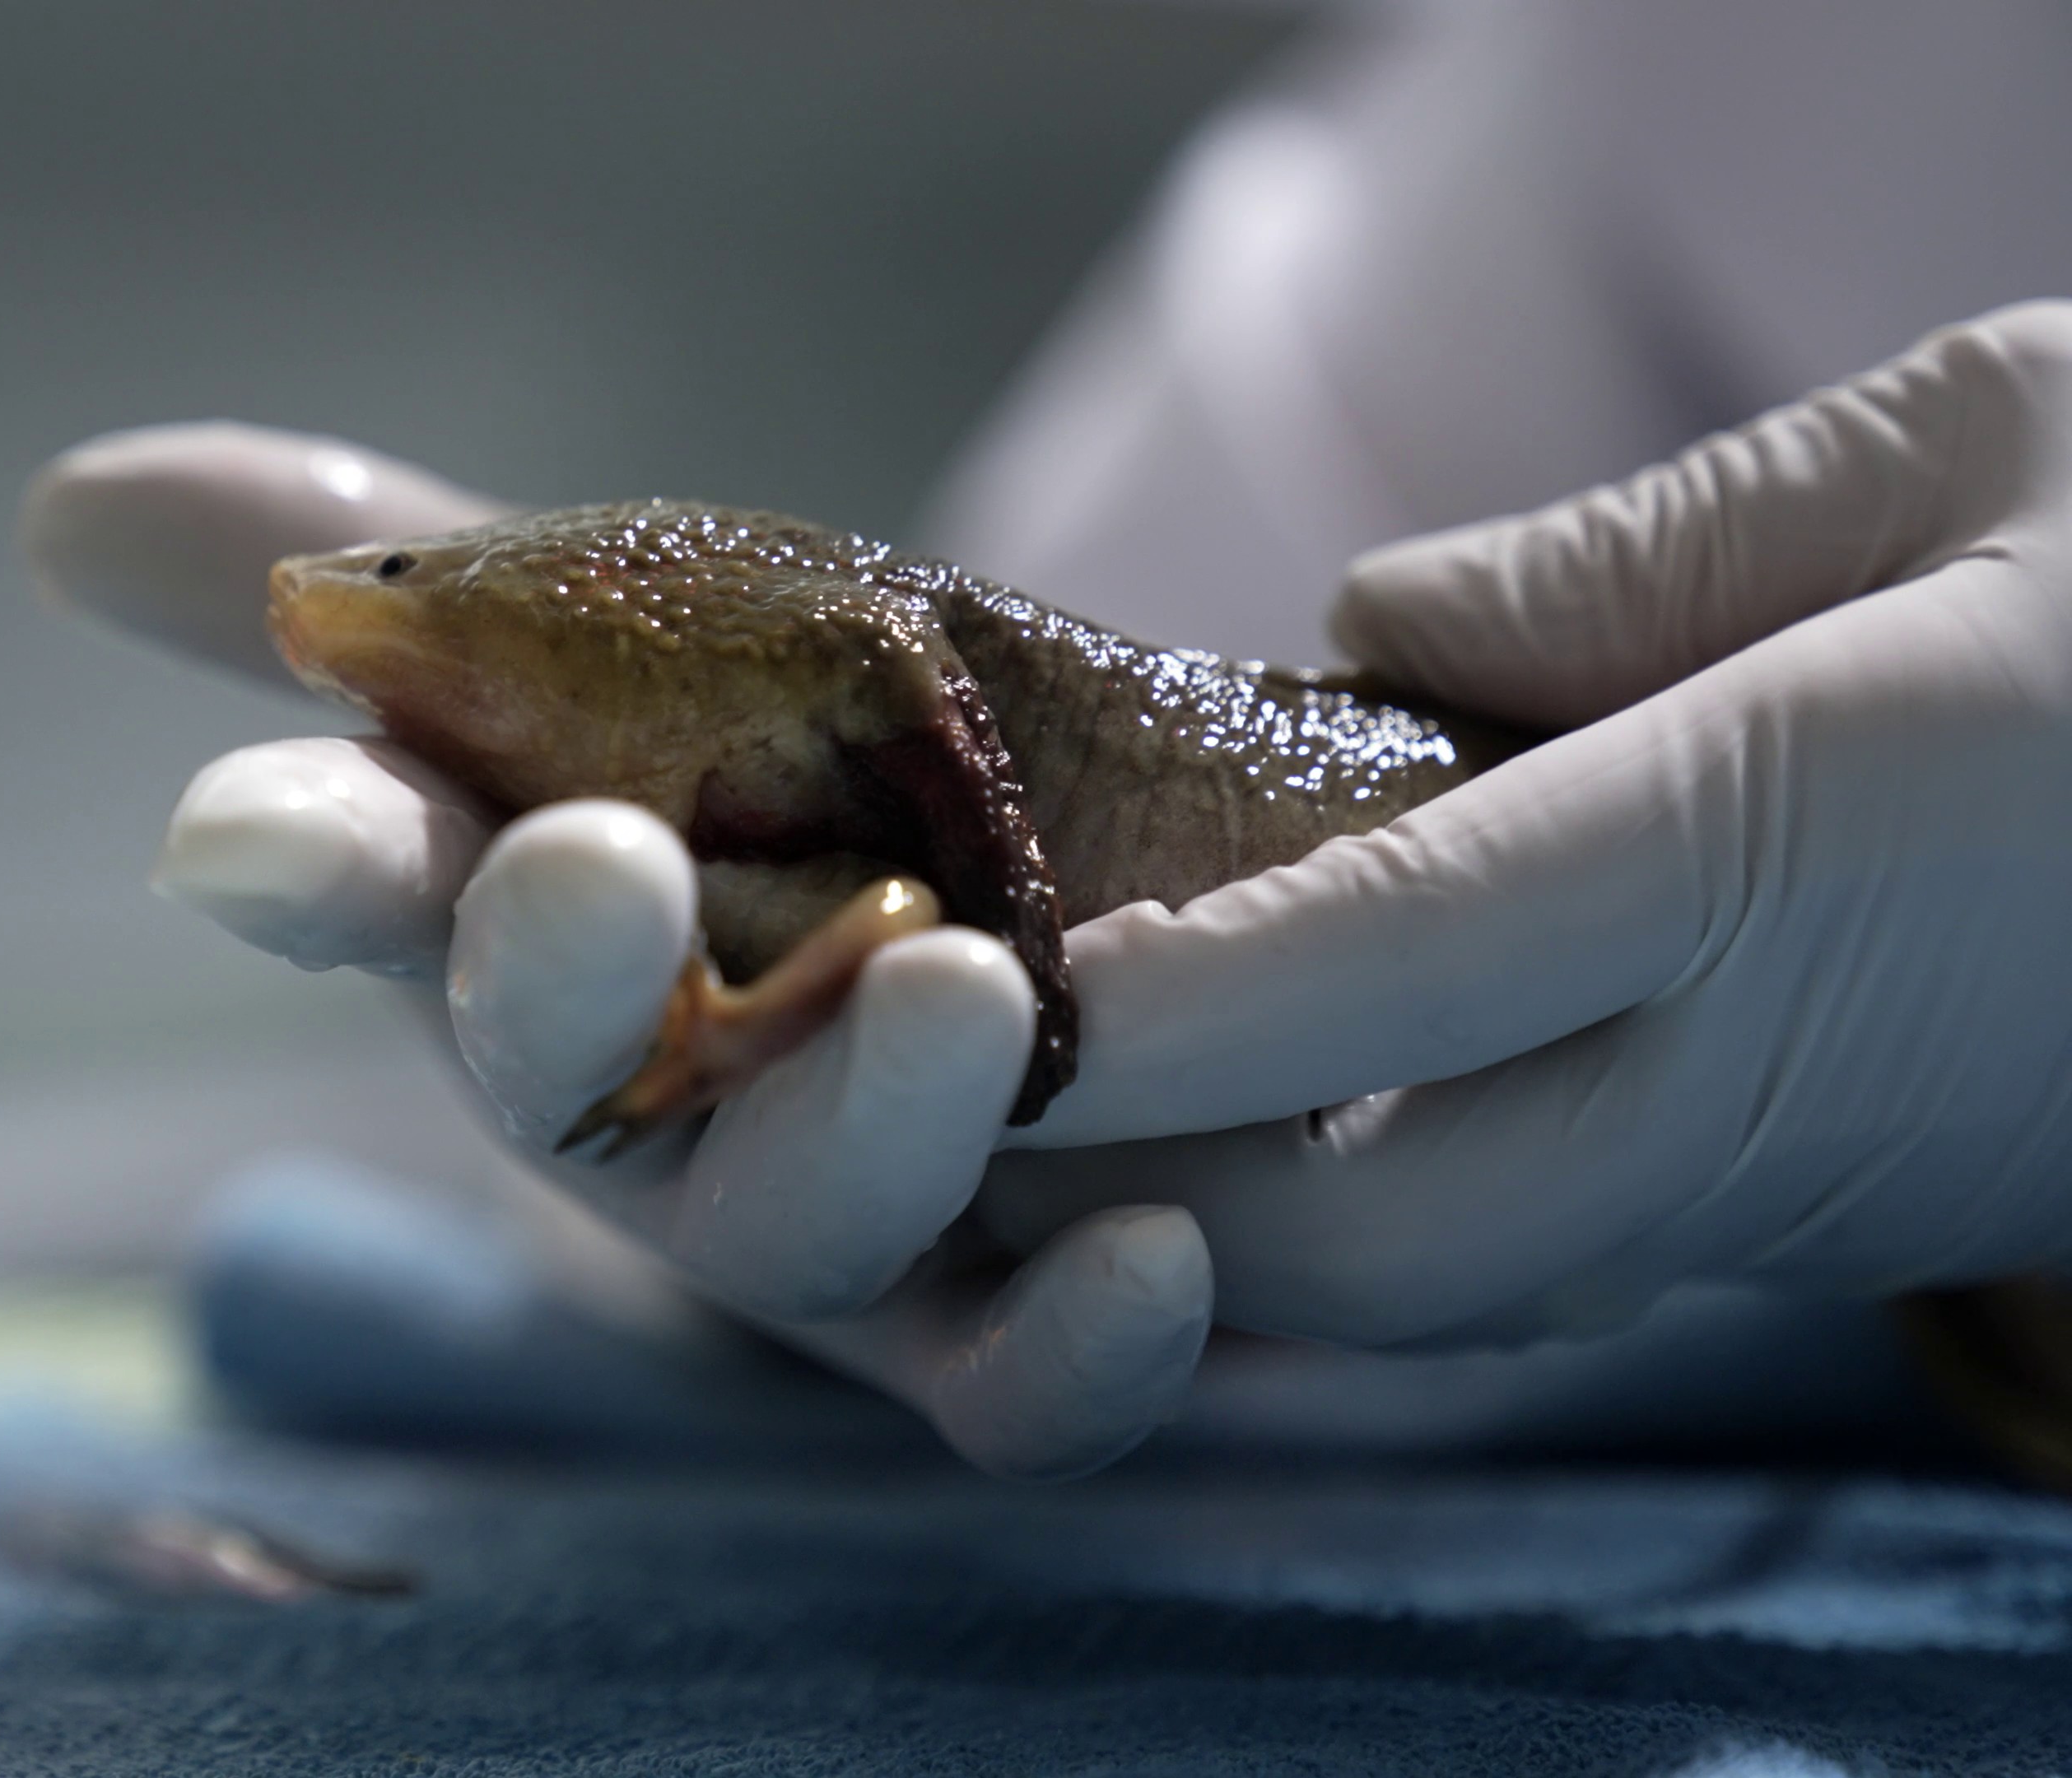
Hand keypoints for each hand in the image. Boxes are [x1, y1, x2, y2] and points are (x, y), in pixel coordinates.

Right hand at [25, 424, 1213, 1477]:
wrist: (1039, 911)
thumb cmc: (761, 783)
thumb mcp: (595, 639)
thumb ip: (391, 573)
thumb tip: (65, 502)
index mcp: (507, 910)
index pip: (366, 882)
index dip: (302, 862)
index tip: (246, 826)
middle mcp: (629, 1090)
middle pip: (556, 1076)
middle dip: (555, 986)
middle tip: (601, 868)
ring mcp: (810, 1219)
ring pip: (791, 1235)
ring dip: (857, 1131)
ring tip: (959, 985)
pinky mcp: (1000, 1317)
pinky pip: (1011, 1391)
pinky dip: (1075, 1359)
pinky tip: (1164, 1261)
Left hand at [981, 303, 2071, 1349]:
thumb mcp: (1993, 451)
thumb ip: (1654, 552)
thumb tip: (1369, 624)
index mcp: (1801, 832)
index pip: (1404, 957)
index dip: (1166, 1005)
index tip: (978, 991)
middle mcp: (1771, 1059)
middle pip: (1368, 1226)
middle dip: (1127, 1194)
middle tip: (944, 1075)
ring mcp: (1794, 1178)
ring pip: (1435, 1287)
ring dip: (1215, 1228)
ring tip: (1037, 1115)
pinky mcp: (1813, 1216)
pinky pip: (1531, 1266)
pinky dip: (1354, 1219)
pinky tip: (1250, 1122)